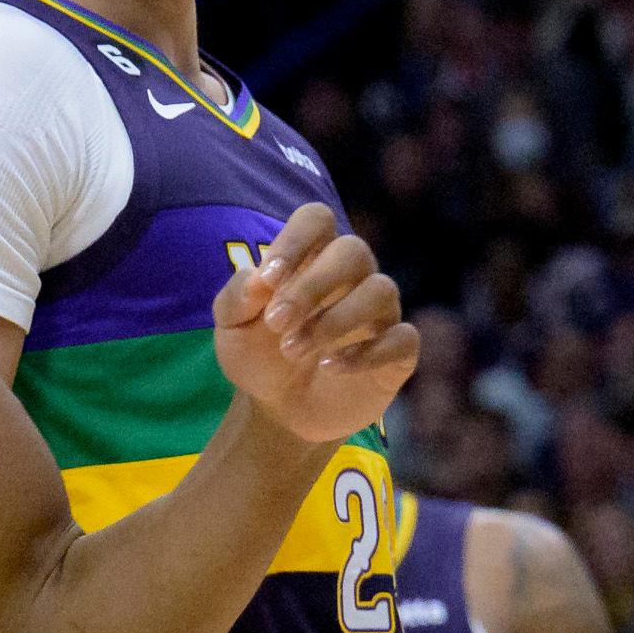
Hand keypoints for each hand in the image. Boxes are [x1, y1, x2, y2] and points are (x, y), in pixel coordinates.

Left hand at [212, 206, 416, 448]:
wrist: (281, 413)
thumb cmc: (259, 357)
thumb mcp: (232, 330)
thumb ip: (236, 297)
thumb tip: (256, 277)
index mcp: (312, 258)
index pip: (316, 219)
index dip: (295, 240)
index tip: (268, 279)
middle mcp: (353, 277)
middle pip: (353, 250)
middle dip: (313, 287)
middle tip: (277, 325)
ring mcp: (379, 312)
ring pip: (380, 290)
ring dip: (335, 321)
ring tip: (293, 351)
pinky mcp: (398, 350)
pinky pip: (402, 337)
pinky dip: (366, 353)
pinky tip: (330, 368)